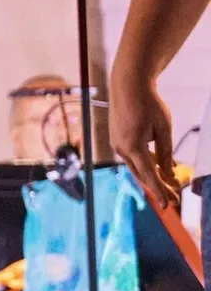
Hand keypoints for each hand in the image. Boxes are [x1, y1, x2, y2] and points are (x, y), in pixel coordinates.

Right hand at [113, 65, 181, 211]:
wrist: (127, 85)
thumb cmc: (148, 104)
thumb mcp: (163, 129)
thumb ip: (164, 153)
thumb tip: (168, 173)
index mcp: (133, 147)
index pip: (149, 175)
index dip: (160, 191)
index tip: (168, 206)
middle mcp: (121, 148)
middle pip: (141, 174)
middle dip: (158, 187)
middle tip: (174, 199)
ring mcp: (116, 143)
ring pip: (136, 166)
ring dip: (152, 175)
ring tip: (170, 183)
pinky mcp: (117, 138)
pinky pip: (132, 156)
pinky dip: (145, 163)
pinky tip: (159, 166)